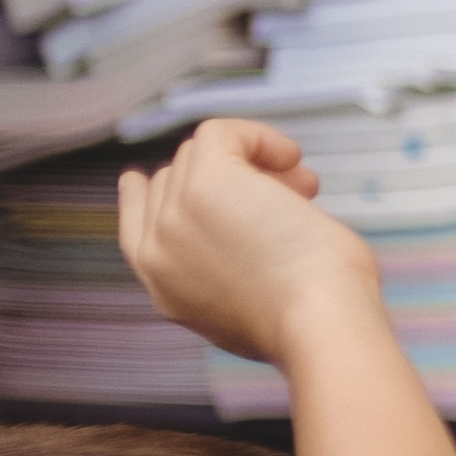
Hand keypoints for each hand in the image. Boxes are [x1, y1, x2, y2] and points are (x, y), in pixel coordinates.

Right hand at [116, 117, 375, 363]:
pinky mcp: (205, 182)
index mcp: (165, 288)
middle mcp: (157, 251)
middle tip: (289, 196)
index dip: (151, 193)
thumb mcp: (251, 308)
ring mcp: (174, 215)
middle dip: (231, 181)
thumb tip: (249, 235)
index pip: (136, 224)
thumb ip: (226, 277)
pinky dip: (257, 137)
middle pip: (174, 182)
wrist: (318, 323)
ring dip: (254, 164)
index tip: (172, 175)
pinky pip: (219, 132)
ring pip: (198, 157)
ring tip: (304, 187)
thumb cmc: (311, 323)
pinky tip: (291, 157)